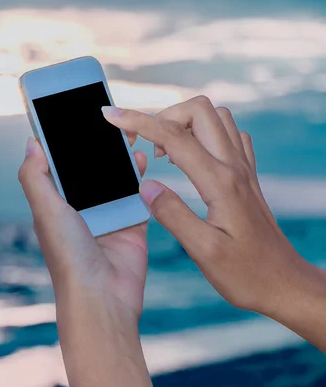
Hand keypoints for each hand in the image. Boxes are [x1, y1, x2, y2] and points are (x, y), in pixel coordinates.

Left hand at [18, 136, 150, 386]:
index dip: (63, 142)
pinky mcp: (130, 223)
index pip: (58, 165)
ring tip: (126, 133)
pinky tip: (140, 158)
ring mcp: (106, 215)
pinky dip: (139, 176)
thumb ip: (35, 176)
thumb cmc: (69, 257)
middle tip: (106, 119)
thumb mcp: (46, 211)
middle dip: (96, 145)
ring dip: (118, 156)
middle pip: (88, 168)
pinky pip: (137, 194)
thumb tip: (31, 142)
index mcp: (55, 204)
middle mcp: (79, 208)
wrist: (103, 297)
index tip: (71, 115)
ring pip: (113, 177)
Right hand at [102, 96, 325, 350]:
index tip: (111, 116)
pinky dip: (203, 133)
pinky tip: (190, 156)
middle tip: (140, 141)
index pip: (173, 137)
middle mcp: (234, 168)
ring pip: (215, 117)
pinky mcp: (247, 177)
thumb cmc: (246, 275)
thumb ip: (173, 215)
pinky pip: (229, 135)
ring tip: (162, 152)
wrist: (284, 284)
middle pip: (198, 111)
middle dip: (162, 115)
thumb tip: (146, 186)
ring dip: (183, 122)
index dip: (138, 121)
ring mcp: (244, 169)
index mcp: (220, 183)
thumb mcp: (203, 252)